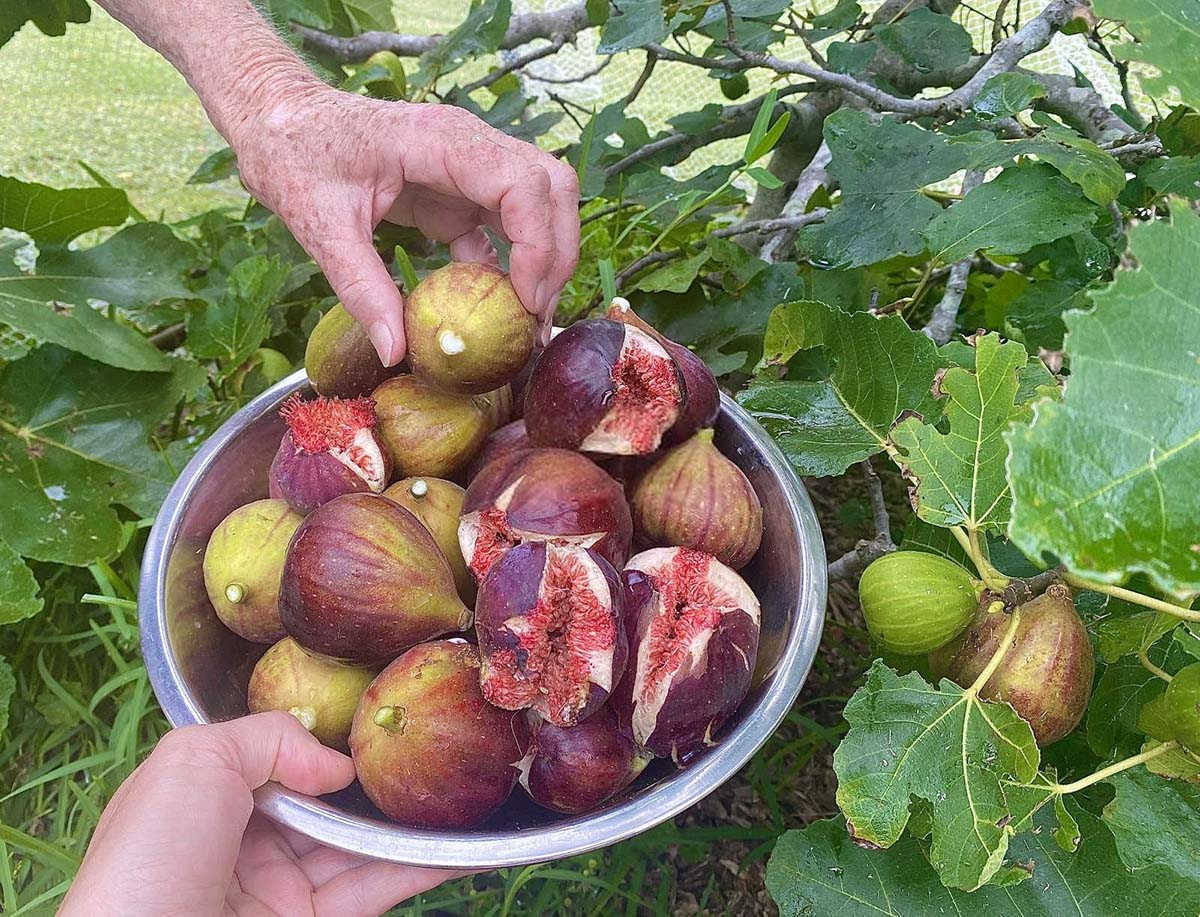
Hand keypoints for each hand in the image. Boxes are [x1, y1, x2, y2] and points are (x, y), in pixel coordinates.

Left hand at [61, 711, 462, 915]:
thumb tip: (335, 766)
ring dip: (412, 821)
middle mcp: (243, 837)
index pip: (275, 753)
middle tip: (437, 746)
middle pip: (326, 797)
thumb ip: (268, 735)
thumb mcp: (192, 761)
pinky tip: (465, 849)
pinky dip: (422, 867)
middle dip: (378, 775)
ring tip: (467, 792)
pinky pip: (374, 888)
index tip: (377, 715)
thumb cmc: (147, 863)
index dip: (324, 735)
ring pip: (358, 843)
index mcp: (203, 792)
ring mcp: (277, 887)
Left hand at [231, 87, 579, 364]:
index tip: (527, 300)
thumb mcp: (321, 227)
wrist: (281, 122)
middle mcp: (468, 147)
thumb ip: (361, 288)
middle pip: (550, 187)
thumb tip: (396, 353)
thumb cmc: (295, 156)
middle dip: (557, 254)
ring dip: (544, 261)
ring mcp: (468, 170)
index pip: (522, 182)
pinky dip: (512, 269)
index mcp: (440, 141)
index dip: (539, 243)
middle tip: (538, 316)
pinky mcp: (457, 194)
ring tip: (530, 322)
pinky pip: (504, 229)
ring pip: (539, 204)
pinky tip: (502, 313)